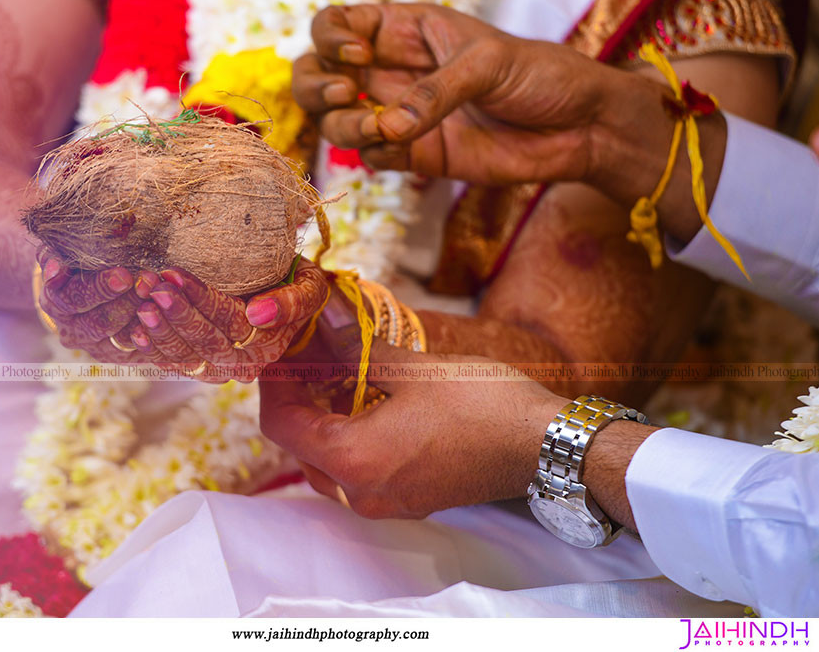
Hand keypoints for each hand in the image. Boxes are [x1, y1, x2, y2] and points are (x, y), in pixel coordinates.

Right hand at [37, 248, 153, 364]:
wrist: (89, 290)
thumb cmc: (81, 264)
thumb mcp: (68, 252)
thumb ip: (63, 253)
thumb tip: (56, 264)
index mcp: (55, 304)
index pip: (72, 299)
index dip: (99, 287)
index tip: (124, 274)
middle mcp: (71, 332)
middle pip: (100, 322)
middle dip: (128, 301)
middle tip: (150, 282)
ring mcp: (95, 348)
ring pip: (122, 338)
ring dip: (145, 316)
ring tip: (162, 295)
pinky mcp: (118, 356)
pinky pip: (139, 350)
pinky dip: (154, 333)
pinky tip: (166, 315)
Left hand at [128, 259, 329, 381]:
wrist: (284, 298)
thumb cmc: (296, 284)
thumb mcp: (309, 286)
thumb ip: (292, 301)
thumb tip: (258, 315)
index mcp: (269, 345)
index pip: (231, 321)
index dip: (201, 299)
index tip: (174, 273)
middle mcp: (243, 364)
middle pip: (206, 342)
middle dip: (176, 314)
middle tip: (150, 285)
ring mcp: (219, 368)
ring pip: (187, 357)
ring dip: (160, 330)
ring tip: (140, 300)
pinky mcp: (200, 367)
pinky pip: (174, 363)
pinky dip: (153, 349)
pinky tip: (133, 331)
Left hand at [259, 341, 565, 518]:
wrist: (544, 445)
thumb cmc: (483, 404)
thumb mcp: (411, 368)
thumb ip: (355, 348)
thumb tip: (323, 314)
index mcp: (353, 461)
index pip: (281, 424)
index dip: (274, 383)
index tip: (280, 349)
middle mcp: (361, 494)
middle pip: (299, 446)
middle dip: (297, 398)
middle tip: (306, 353)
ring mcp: (385, 503)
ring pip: (326, 462)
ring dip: (323, 418)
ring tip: (334, 371)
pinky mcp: (408, 500)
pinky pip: (357, 472)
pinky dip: (350, 437)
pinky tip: (365, 399)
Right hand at [293, 3, 618, 184]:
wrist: (579, 129)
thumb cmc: (541, 76)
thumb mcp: (488, 63)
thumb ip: (435, 92)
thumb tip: (388, 126)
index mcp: (407, 30)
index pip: (339, 24)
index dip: (331, 37)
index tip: (358, 54)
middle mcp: (395, 71)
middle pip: (319, 74)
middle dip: (316, 85)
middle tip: (346, 94)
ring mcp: (401, 115)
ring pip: (337, 121)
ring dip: (344, 127)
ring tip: (378, 130)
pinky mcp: (417, 156)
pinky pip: (372, 157)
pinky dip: (374, 155)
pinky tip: (402, 149)